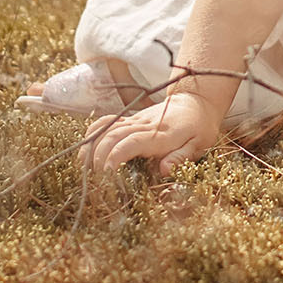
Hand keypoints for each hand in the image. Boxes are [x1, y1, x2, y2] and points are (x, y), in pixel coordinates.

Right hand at [82, 78, 227, 178]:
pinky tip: (87, 149)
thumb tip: (163, 170)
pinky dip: (93, 133)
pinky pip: (107, 122)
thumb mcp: (198, 145)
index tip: (106, 174)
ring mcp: (135, 119)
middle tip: (94, 179)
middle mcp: (144, 124)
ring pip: (106, 127)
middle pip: (113, 135)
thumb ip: (180, 157)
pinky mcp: (130, 118)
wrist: (196, 103)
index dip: (115, 156)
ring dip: (92, 146)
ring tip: (83, 167)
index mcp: (161, 134)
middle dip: (98, 156)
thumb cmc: (199, 129)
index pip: (132, 142)